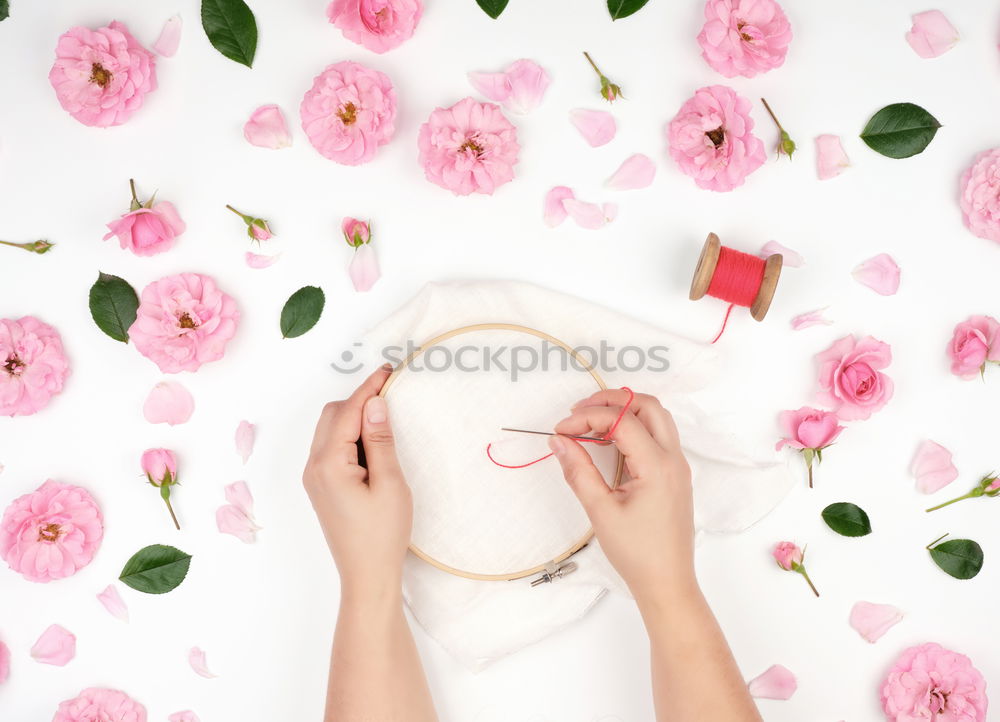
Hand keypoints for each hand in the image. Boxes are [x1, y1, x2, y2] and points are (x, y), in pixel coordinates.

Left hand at [303, 365, 411, 599]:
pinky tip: (374, 444)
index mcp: (329, 464)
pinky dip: (351, 437)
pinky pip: (332, 448)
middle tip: (392, 396)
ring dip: (355, 419)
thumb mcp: (390, 483)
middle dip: (359, 401)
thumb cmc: (382, 535)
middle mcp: (314, 467)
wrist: (367, 576)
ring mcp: (315, 478)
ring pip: (330, 430)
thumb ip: (381, 440)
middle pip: (332, 416)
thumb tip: (375, 404)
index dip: (368, 388)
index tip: (389, 371)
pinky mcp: (322, 487)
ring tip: (387, 421)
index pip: (347, 412)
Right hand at [548, 389, 696, 606]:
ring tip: (592, 423)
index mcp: (657, 466)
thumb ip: (578, 471)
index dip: (587, 418)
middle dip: (611, 401)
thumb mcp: (600, 511)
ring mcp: (678, 466)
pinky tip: (610, 442)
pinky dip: (634, 427)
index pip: (621, 421)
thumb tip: (559, 441)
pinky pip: (658, 436)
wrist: (667, 583)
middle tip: (579, 412)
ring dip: (625, 411)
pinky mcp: (675, 475)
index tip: (561, 430)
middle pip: (647, 406)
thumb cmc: (637, 553)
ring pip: (656, 417)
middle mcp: (673, 459)